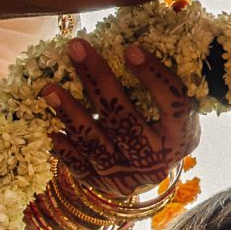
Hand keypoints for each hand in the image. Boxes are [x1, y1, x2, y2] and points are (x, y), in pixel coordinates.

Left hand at [41, 40, 199, 197]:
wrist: (156, 169)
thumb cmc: (165, 126)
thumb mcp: (176, 110)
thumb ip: (164, 88)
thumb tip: (132, 43)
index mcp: (182, 136)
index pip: (172, 104)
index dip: (153, 77)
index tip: (131, 49)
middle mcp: (157, 159)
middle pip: (124, 118)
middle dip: (98, 79)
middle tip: (76, 47)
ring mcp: (129, 176)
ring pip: (95, 143)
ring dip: (70, 113)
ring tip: (48, 88)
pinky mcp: (105, 186)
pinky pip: (80, 167)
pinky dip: (66, 149)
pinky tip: (53, 129)